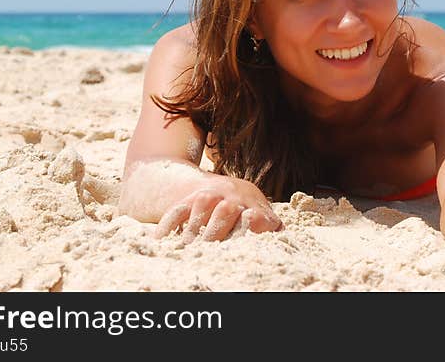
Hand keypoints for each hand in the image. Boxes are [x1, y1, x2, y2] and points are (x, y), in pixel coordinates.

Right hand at [154, 173, 281, 241]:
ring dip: (192, 232)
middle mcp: (233, 199)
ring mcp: (210, 196)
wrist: (226, 187)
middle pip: (225, 212)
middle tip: (207, 256)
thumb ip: (270, 230)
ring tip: (185, 253)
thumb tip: (284, 247)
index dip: (252, 224)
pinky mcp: (190, 198)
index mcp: (254, 208)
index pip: (255, 216)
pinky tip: (160, 242)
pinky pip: (177, 209)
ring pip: (200, 210)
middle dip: (215, 235)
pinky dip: (168, 225)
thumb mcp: (264, 217)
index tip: (245, 234)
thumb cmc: (249, 213)